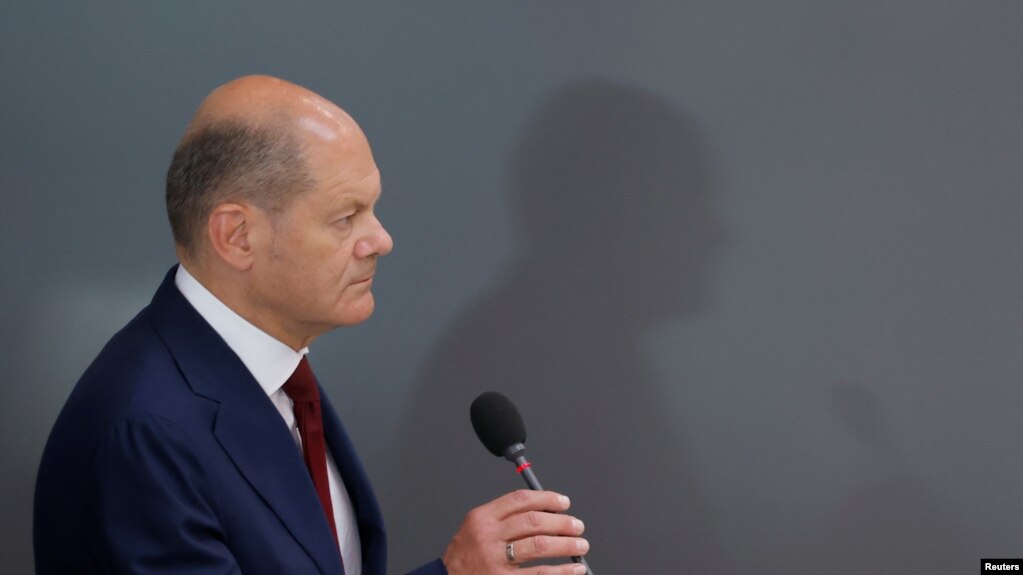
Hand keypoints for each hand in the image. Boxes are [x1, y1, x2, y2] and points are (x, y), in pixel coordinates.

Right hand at [441, 489, 588, 573]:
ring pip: (540, 545)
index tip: (563, 503)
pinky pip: (540, 574)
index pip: (520, 500)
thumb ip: (504, 518)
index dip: (547, 498)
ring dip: (566, 544)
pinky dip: (562, 571)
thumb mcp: (476, 528)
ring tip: (580, 545)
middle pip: (533, 521)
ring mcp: (495, 560)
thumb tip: (545, 512)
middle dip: (561, 522)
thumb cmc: (465, 556)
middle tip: (577, 525)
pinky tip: (574, 569)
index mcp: (482, 517)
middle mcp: (488, 536)